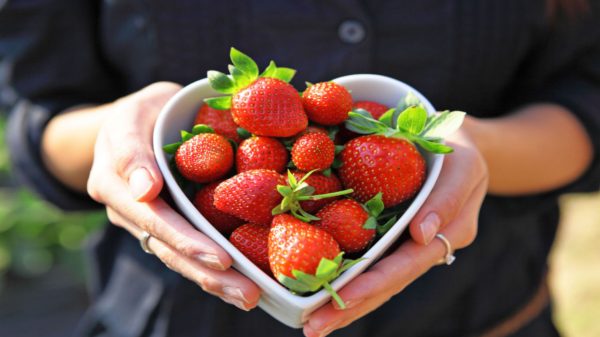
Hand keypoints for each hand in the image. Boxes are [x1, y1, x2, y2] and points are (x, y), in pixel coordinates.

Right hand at [87, 82, 260, 309]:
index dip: (186, 239)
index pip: (152, 217)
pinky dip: (212, 270)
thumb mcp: (132, 115)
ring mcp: (144, 222)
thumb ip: (132, 149)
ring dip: (213, 280)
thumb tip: (145, 191)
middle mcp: (127, 209)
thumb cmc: (141, 112)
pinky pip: (186, 250)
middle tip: (246, 292)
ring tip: (249, 297)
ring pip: (177, 257)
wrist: (137, 122)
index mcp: (114, 182)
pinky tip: (241, 283)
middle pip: (167, 248)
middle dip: (207, 272)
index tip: (220, 258)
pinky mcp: (164, 225)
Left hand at [303, 125, 487, 336]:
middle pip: (386, 284)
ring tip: (310, 322)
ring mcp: (405, 242)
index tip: (340, 301)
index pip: (405, 267)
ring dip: (343, 301)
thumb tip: (422, 235)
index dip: (372, 286)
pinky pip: (367, 256)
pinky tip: (318, 286)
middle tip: (313, 328)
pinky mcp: (390, 232)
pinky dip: (344, 274)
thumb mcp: (465, 166)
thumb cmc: (460, 150)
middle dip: (350, 307)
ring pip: (375, 278)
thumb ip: (447, 200)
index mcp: (447, 235)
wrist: (455, 142)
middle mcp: (422, 247)